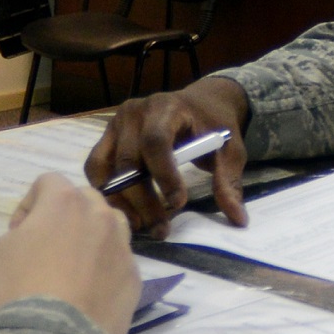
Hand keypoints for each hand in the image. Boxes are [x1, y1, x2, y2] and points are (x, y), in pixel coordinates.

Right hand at [0, 174, 141, 333]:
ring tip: (75, 263)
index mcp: (66, 202)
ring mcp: (123, 248)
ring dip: (93, 234)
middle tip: (47, 244)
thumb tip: (37, 236)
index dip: (28, 204)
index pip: (48, 182)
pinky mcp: (134, 279)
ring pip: (111, 226)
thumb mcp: (0, 250)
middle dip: (65, 214)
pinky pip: (119, 261)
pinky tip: (89, 292)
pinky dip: (105, 268)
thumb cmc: (19, 288)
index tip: (18, 232)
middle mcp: (102, 216)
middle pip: (86, 200)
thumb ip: (22, 230)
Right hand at [84, 76, 251, 233]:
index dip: (163, 174)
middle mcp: (133, 113)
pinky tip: (128, 212)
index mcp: (166, 108)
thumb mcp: (229, 149)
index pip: (156, 141)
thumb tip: (238, 220)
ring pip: (105, 168)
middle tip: (161, 229)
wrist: (199, 104)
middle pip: (128, 160)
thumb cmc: (213, 124)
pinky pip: (96, 169)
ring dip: (120, 201)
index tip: (178, 203)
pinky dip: (107, 192)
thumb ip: (229, 180)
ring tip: (142, 226)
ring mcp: (115, 125)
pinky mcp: (106, 139)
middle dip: (143, 199)